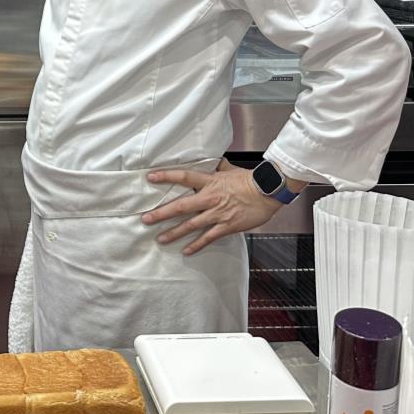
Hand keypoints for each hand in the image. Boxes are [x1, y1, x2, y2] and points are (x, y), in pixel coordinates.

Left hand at [141, 165, 286, 254]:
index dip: (167, 176)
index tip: (150, 177)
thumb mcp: (230, 170)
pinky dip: (196, 245)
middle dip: (162, 213)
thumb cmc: (250, 180)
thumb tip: (214, 161)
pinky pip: (208, 237)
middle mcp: (210, 198)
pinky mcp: (226, 226)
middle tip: (146, 219)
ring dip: (174, 233)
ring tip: (160, 239)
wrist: (268, 192)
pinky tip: (186, 251)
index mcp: (210, 182)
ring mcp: (217, 214)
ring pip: (191, 225)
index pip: (184, 176)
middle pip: (181, 206)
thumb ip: (218, 168)